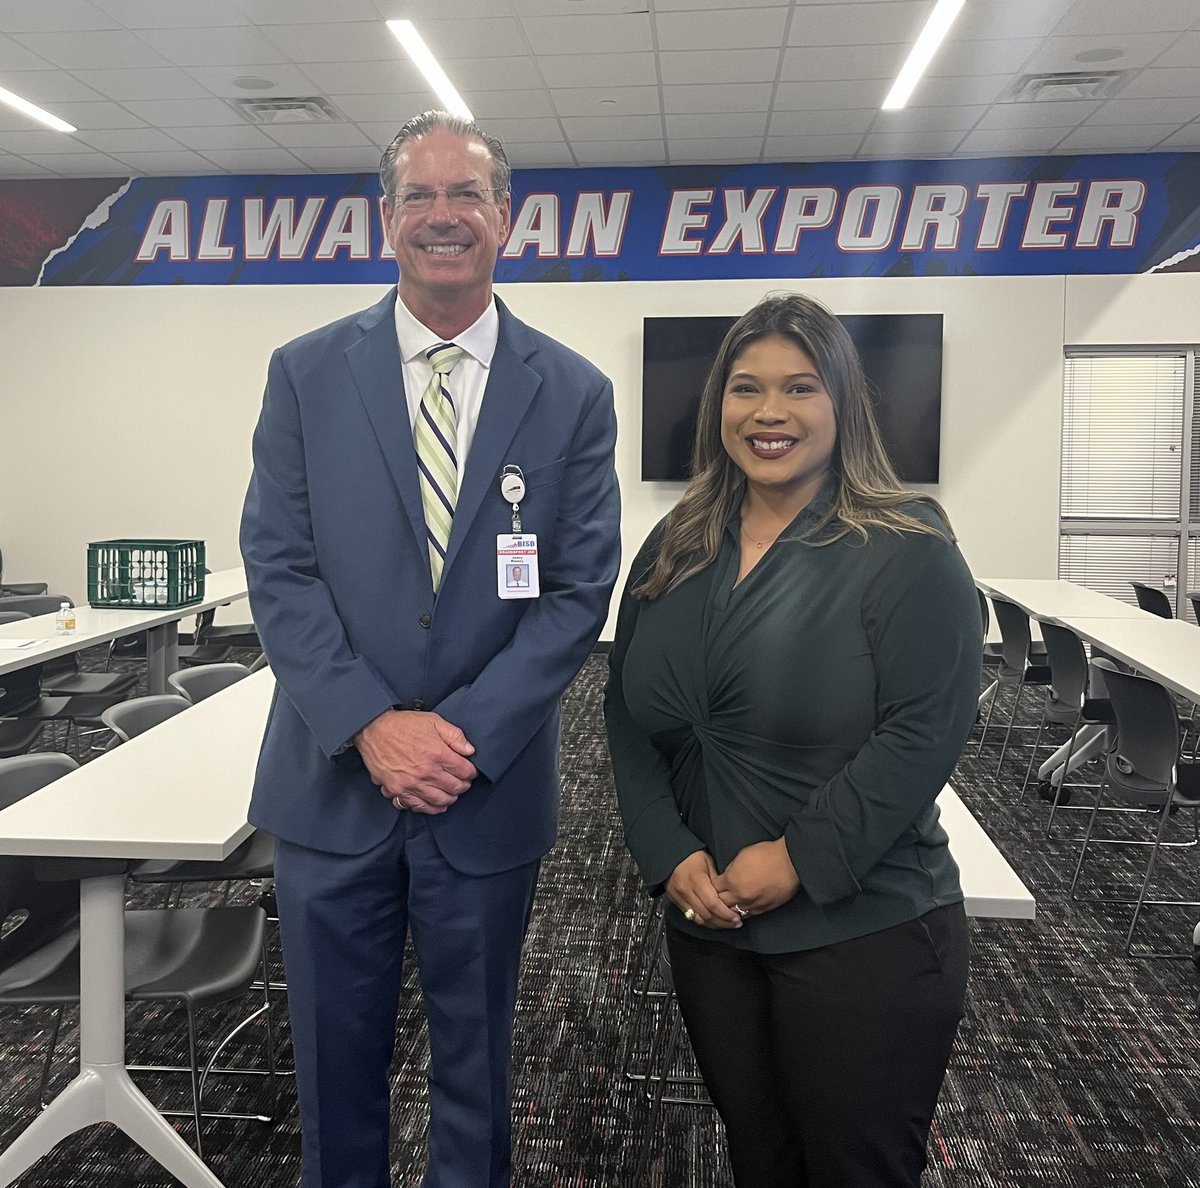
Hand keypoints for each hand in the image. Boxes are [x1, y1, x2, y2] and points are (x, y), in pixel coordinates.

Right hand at [354, 710, 476, 813]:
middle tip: (463, 782)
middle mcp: (426, 771)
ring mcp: (412, 783)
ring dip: (450, 798)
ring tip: (451, 793)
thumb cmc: (402, 725)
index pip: (465, 771)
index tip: (470, 772)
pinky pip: (420, 806)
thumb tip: (470, 750)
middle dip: (463, 786)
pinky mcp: (398, 790)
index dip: (471, 772)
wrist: (373, 730)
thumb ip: (455, 736)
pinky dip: (432, 808)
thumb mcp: (434, 721)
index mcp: (437, 753)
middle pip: (455, 787)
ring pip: (440, 800)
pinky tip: (437, 804)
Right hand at [665, 850, 742, 929]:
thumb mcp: (709, 862)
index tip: (736, 917)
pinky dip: (703, 921)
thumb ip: (718, 881)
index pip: (713, 904)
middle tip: (735, 923)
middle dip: (723, 922)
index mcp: (696, 880)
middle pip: (706, 915)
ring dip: (713, 924)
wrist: (670, 853)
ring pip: (698, 919)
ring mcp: (679, 897)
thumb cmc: (691, 855)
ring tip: (726, 924)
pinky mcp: (675, 901)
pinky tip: (712, 921)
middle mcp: (686, 891)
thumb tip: (729, 896)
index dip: (726, 914)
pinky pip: (690, 916)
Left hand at [712, 839, 800, 917]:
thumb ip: (731, 868)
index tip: (714, 886)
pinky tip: (741, 910)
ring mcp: (753, 903)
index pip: (714, 888)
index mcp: (732, 879)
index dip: (712, 886)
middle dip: (717, 900)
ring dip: (730, 910)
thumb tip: (727, 876)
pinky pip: (749, 915)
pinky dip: (743, 912)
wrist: (789, 861)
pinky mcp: (765, 908)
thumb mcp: (742, 855)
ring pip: (734, 913)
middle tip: (717, 898)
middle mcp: (740, 894)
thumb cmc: (768, 854)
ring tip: (727, 908)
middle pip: (721, 903)